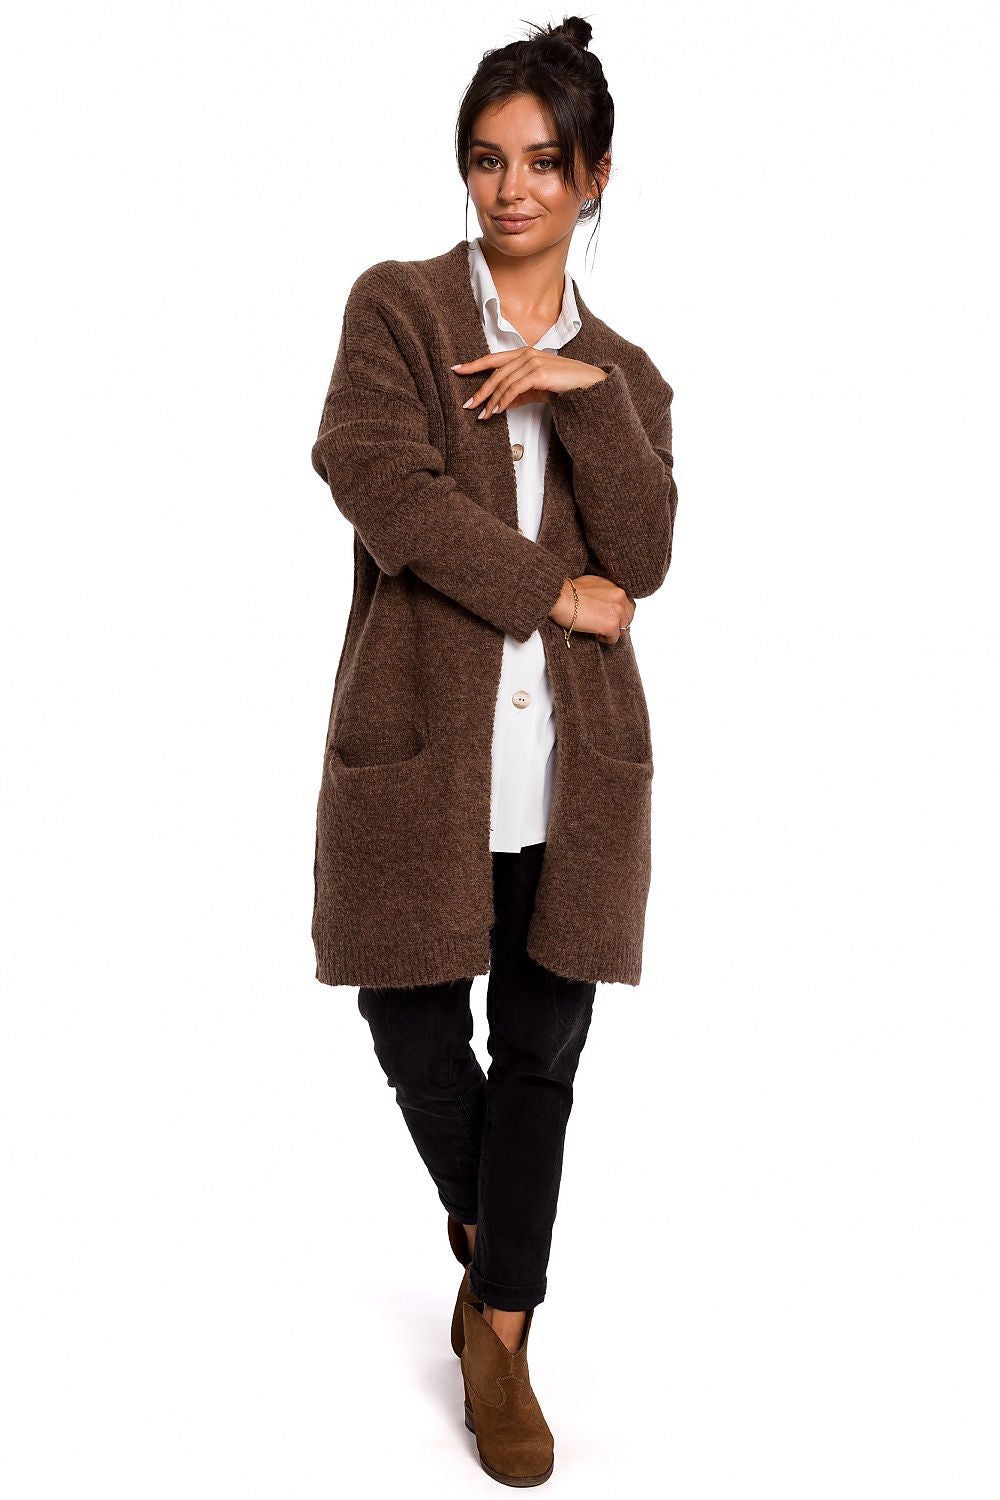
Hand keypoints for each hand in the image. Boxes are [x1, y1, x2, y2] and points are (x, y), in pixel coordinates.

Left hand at [451, 349, 606, 416]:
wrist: (588, 386)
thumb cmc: (565, 386)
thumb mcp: (537, 390)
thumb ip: (519, 394)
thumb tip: (500, 405)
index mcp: (524, 353)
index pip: (493, 358)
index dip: (474, 364)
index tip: (457, 370)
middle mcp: (527, 354)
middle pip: (495, 372)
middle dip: (480, 390)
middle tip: (469, 405)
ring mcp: (533, 361)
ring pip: (503, 382)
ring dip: (492, 400)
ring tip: (484, 415)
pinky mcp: (539, 373)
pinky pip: (514, 389)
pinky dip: (503, 401)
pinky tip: (498, 411)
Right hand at [549, 575, 634, 645]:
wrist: (559, 597)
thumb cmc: (567, 591)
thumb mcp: (591, 584)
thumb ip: (603, 592)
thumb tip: (603, 602)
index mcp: (615, 586)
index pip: (627, 603)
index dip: (618, 612)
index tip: (608, 616)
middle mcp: (620, 597)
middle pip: (628, 616)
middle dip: (618, 623)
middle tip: (603, 626)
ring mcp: (617, 611)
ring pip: (623, 628)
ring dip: (612, 631)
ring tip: (597, 630)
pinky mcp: (611, 624)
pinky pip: (614, 638)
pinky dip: (605, 639)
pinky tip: (594, 634)